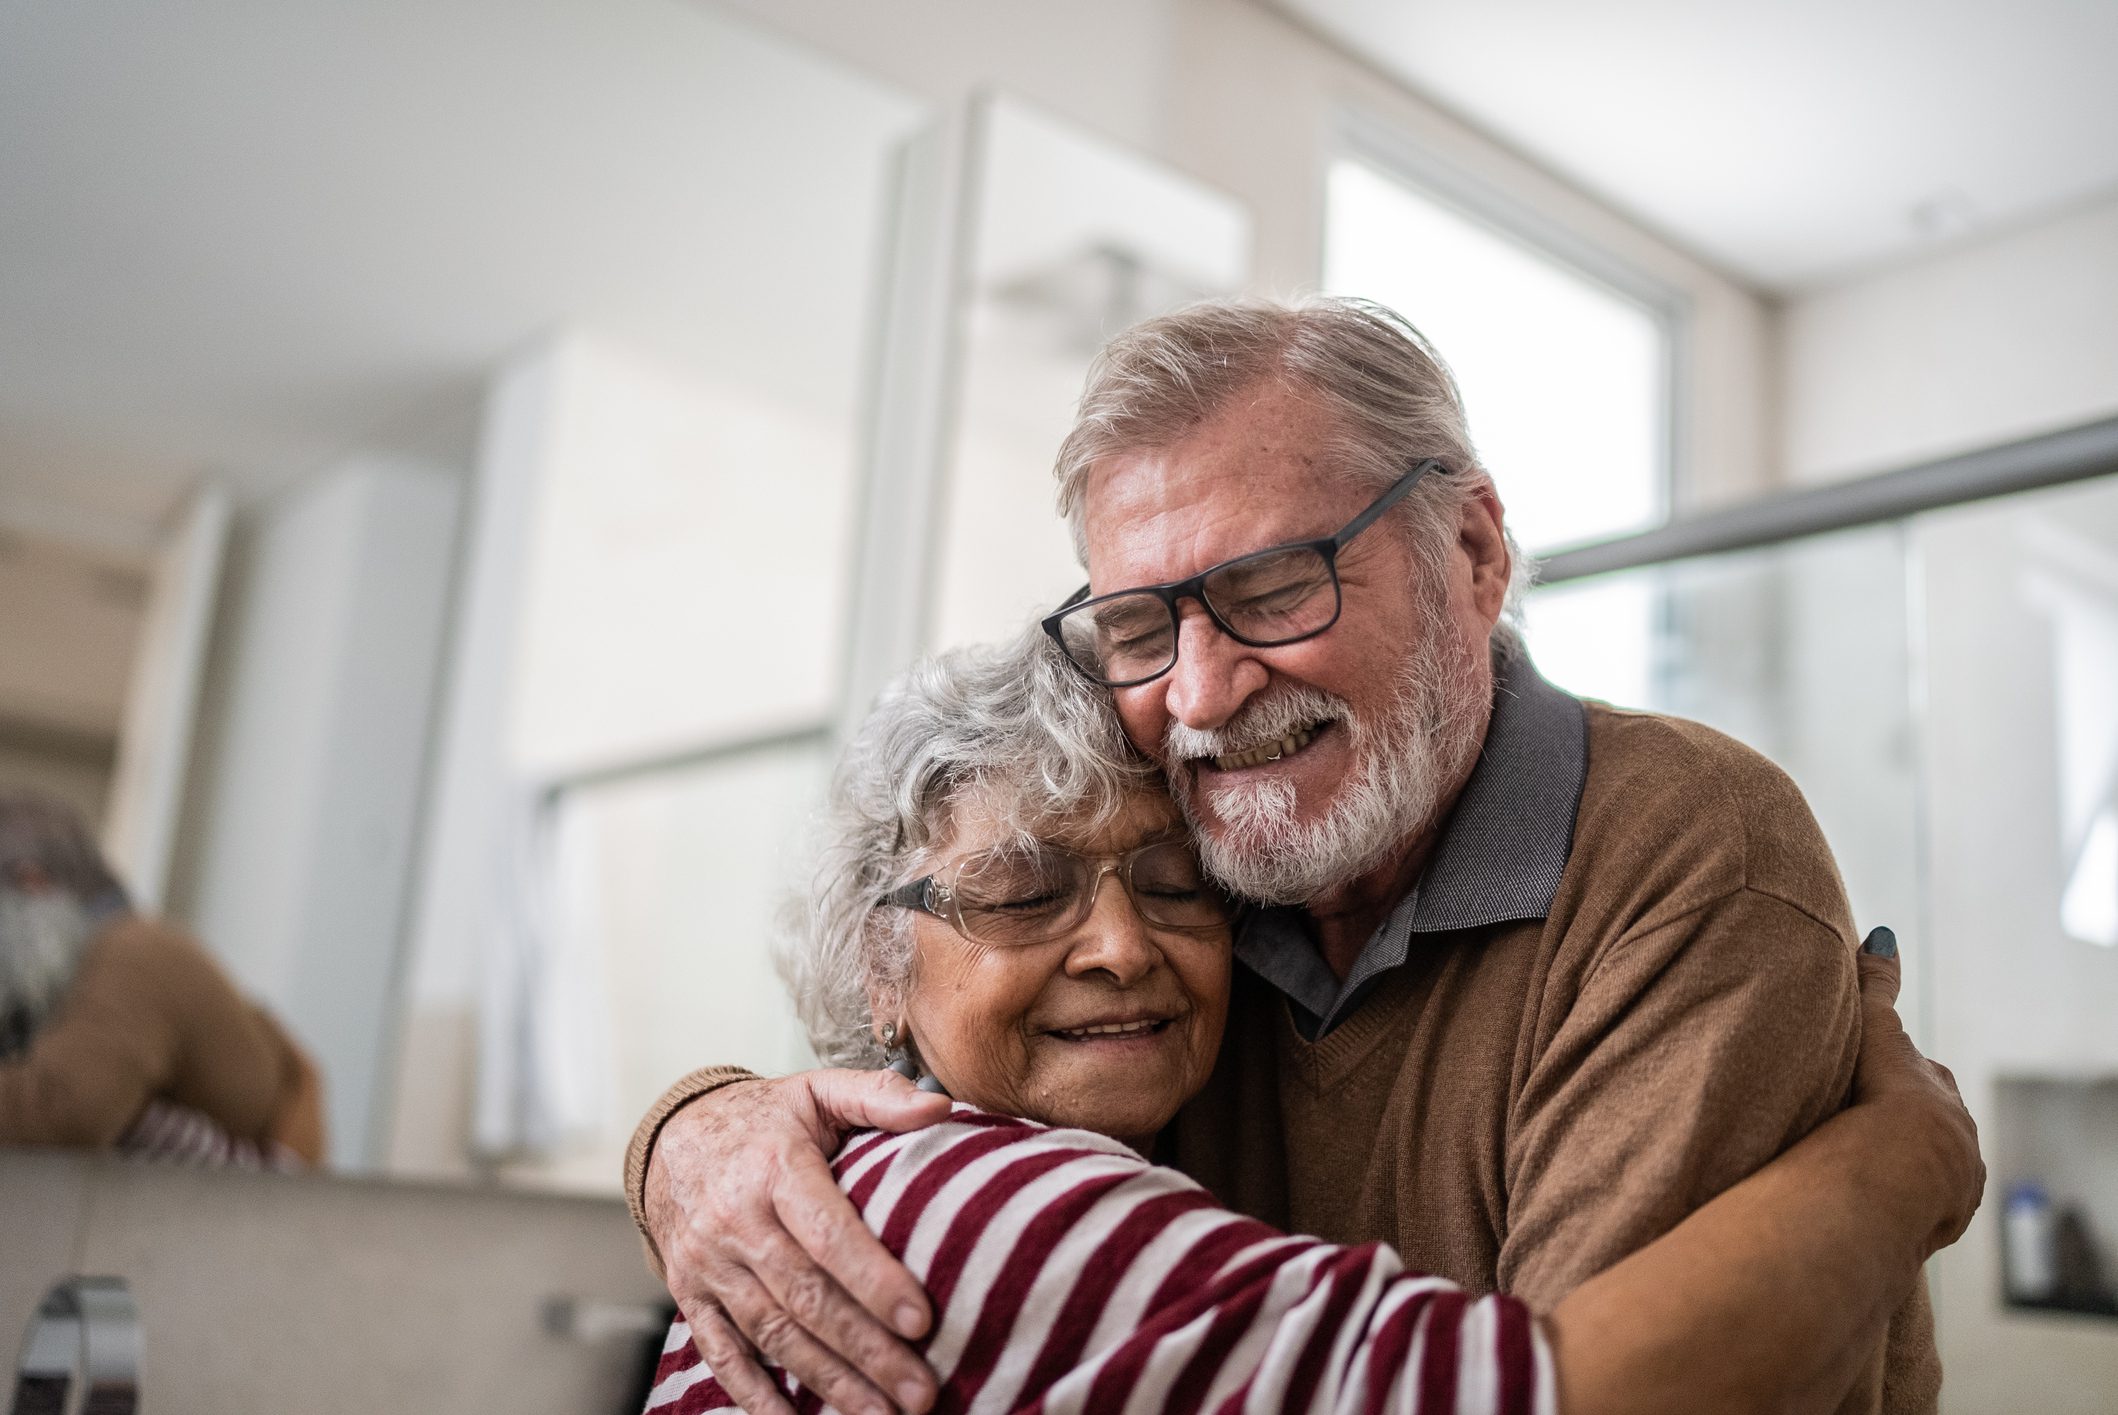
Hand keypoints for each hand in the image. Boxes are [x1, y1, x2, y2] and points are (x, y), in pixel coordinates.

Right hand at [646, 1070, 953, 1414]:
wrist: (671, 1137)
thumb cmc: (764, 1119)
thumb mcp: (817, 1091)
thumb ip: (880, 1096)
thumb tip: (942, 1105)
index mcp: (775, 1167)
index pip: (828, 1232)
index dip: (873, 1279)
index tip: (922, 1319)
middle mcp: (737, 1220)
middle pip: (806, 1297)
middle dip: (866, 1350)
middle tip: (921, 1391)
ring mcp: (709, 1263)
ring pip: (772, 1333)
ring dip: (828, 1381)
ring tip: (881, 1414)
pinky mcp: (692, 1294)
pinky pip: (721, 1353)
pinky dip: (755, 1395)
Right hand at [1849, 930, 1983, 1256]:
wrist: (1903, 1166)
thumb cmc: (1884, 1095)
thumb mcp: (1877, 1032)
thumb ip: (1876, 986)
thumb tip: (1883, 934)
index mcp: (1937, 1088)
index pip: (1918, 1076)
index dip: (1895, 1075)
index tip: (1872, 1079)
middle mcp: (1955, 1130)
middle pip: (1928, 1120)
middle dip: (1903, 1120)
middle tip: (1863, 1124)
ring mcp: (1954, 1175)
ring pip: (1929, 1165)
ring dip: (1903, 1165)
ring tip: (1865, 1169)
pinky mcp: (1945, 1215)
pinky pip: (1924, 1206)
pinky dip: (1904, 1201)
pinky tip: (1876, 1201)